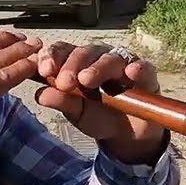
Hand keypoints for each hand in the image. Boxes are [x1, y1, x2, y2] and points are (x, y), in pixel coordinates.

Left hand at [34, 42, 166, 162]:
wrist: (127, 133)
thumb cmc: (98, 116)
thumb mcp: (76, 113)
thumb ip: (61, 102)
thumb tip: (40, 94)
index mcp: (77, 62)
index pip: (63, 51)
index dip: (52, 57)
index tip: (44, 70)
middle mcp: (99, 58)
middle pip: (84, 52)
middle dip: (72, 65)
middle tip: (64, 83)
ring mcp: (123, 63)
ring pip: (110, 58)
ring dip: (98, 67)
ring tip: (87, 80)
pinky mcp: (145, 74)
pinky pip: (143, 67)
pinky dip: (138, 68)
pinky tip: (130, 73)